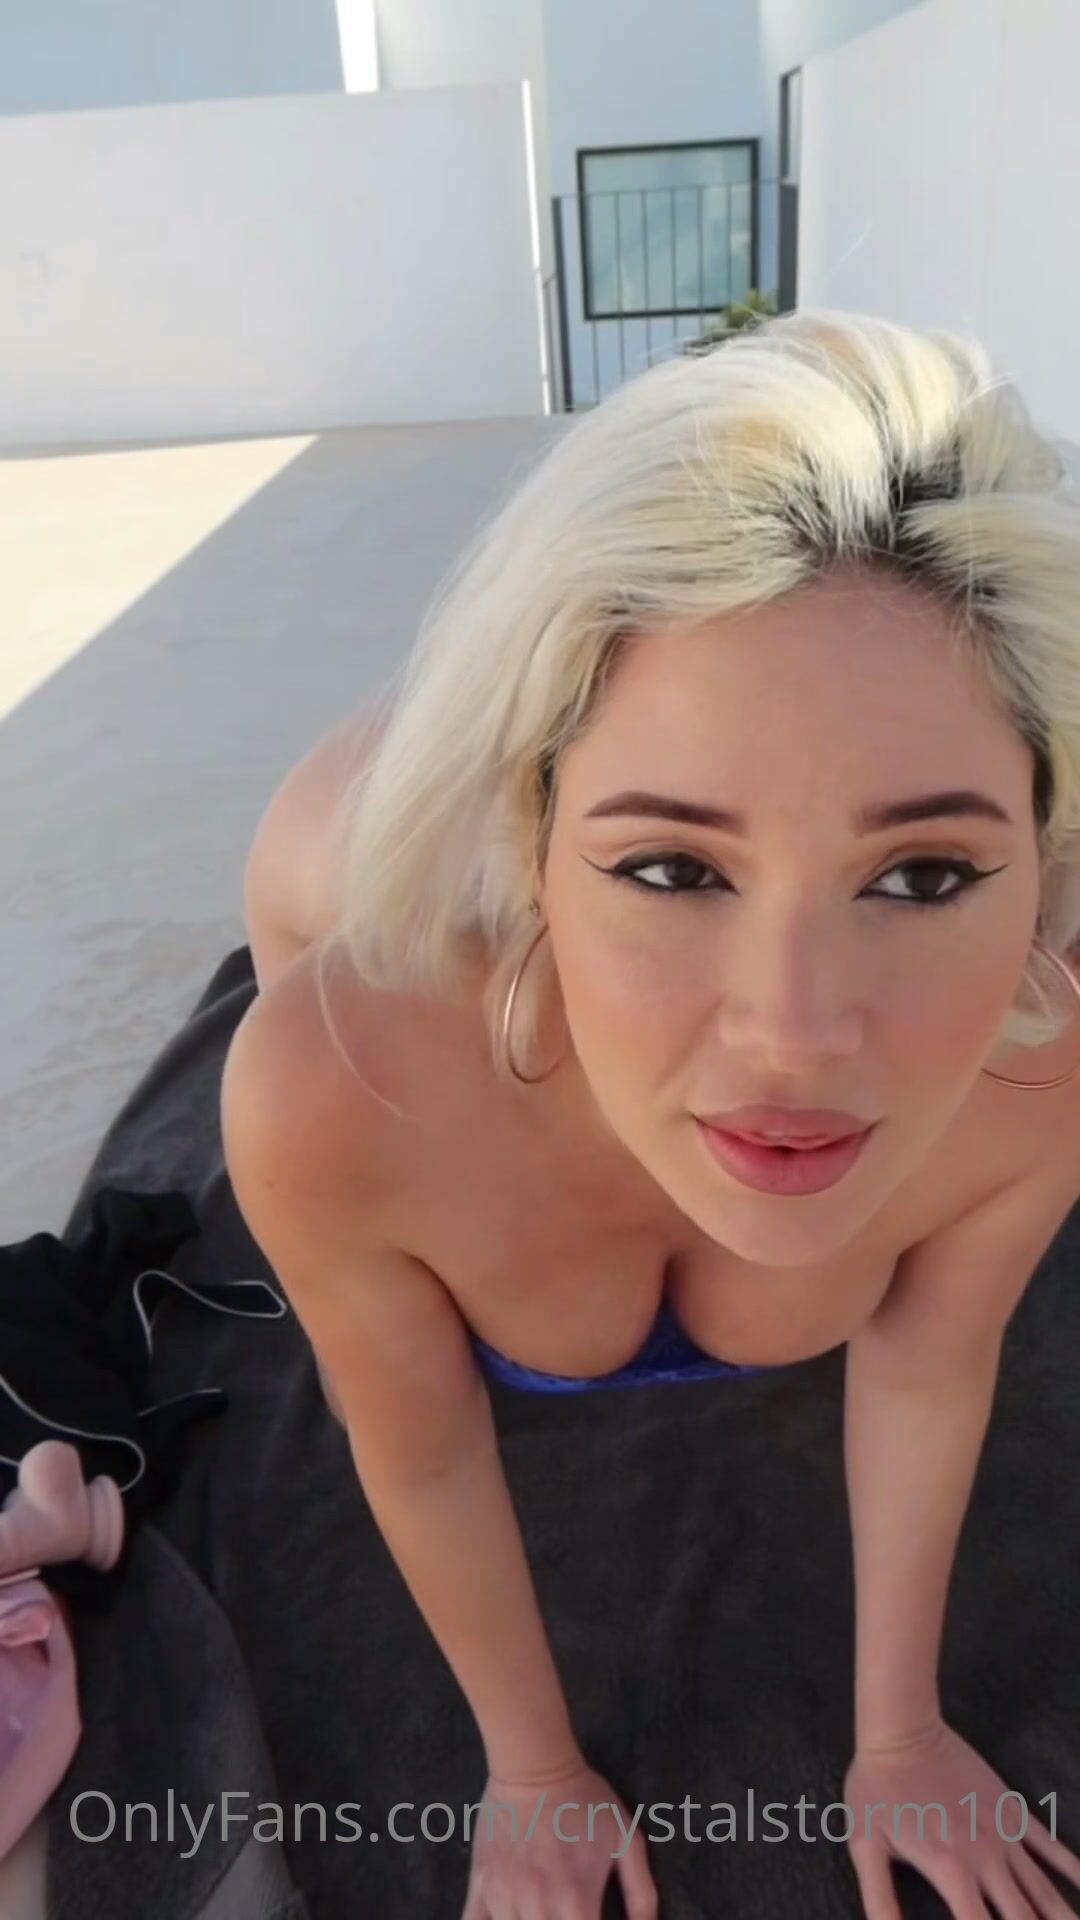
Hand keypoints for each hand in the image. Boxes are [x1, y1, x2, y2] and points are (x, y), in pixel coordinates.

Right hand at [461, 1756, 658, 1918]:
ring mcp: (503, 1900)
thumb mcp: (628, 1841)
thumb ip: (642, 1895)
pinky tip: (507, 1919)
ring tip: (543, 1915)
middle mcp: (539, 1909)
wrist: (534, 1765)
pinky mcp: (480, 1888)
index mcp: (577, 1904)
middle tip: (567, 1916)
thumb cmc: (585, 1802)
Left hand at [844, 1718, 1079, 1916]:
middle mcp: (987, 1861)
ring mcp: (1004, 1835)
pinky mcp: (1012, 1811)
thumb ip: (880, 1901)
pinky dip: (1072, 1868)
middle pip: (1023, 1918)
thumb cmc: (878, 1789)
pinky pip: (1050, 1845)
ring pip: (1043, 1890)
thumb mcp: (865, 1847)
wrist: (903, 1730)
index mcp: (952, 1874)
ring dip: (1062, 1917)